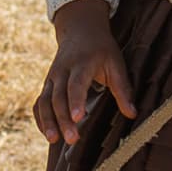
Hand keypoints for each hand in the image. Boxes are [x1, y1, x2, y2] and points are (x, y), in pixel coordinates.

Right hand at [37, 0, 135, 144]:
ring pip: (44, 101)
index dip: (76, 100)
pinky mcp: (46, 84)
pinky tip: (49, 134)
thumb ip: (123, 89)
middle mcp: (62, 71)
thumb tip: (132, 114)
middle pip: (58, 97)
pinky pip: (39, 103)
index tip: (78, 117)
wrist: (79, 30)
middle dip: (63, 119)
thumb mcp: (116, 63)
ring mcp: (51, 78)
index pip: (76, 84)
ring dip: (48, 121)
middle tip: (72, 139)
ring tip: (54, 140)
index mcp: (81, 63)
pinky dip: (41, 119)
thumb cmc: (102, 49)